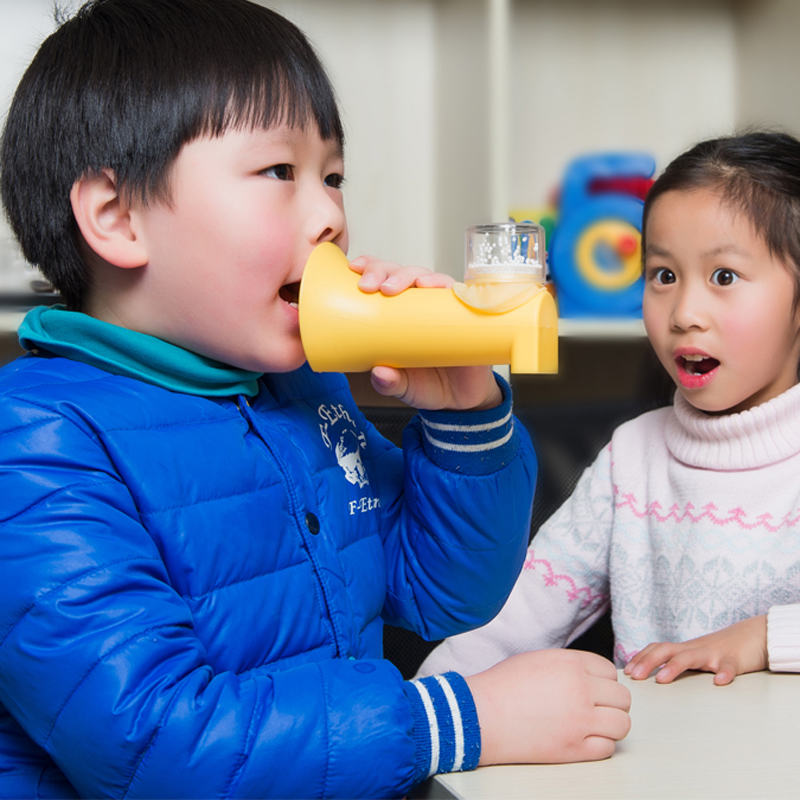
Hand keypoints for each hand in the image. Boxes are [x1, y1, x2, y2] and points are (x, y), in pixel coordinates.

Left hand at [349, 255, 501, 410]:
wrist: (462, 401)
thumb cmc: (428, 385)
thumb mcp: (403, 387)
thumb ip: (389, 383)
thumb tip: (379, 374)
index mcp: (396, 314)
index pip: (380, 280)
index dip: (369, 268)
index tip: (354, 268)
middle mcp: (418, 305)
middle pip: (400, 273)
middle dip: (384, 271)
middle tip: (372, 285)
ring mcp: (442, 307)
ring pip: (427, 277)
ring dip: (412, 275)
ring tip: (403, 286)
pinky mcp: (465, 314)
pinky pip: (458, 292)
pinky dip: (447, 285)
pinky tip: (435, 285)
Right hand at [465, 649, 630, 765]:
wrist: (482, 714)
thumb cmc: (502, 685)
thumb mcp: (538, 659)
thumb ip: (568, 665)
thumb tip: (590, 676)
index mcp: (570, 664)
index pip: (610, 670)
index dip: (602, 680)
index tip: (593, 688)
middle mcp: (580, 689)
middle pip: (621, 697)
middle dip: (611, 702)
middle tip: (595, 707)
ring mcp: (579, 720)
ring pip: (622, 723)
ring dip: (611, 724)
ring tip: (593, 724)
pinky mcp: (573, 749)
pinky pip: (608, 748)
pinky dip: (600, 744)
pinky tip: (583, 739)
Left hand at [623, 615, 767, 685]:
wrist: (755, 635)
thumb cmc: (723, 650)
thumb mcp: (698, 655)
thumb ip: (680, 663)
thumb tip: (656, 676)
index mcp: (685, 649)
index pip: (657, 649)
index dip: (641, 658)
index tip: (626, 671)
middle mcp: (695, 648)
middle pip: (666, 650)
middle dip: (648, 662)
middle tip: (634, 676)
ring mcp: (714, 653)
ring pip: (691, 657)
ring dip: (674, 667)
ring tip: (661, 679)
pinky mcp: (735, 660)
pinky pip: (729, 666)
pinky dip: (725, 673)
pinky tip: (720, 682)